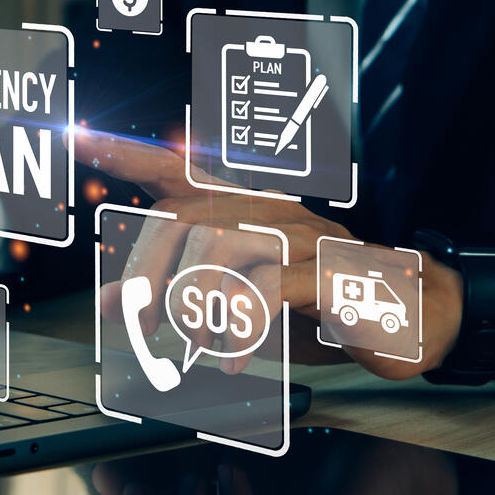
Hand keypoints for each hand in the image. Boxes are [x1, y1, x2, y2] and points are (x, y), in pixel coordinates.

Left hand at [77, 130, 462, 378]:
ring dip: (193, 301)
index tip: (83, 139)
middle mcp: (268, 210)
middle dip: (151, 276)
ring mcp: (302, 237)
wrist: (411, 311)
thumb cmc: (317, 302)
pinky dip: (241, 325)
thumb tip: (110, 304)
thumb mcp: (239, 299)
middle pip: (184, 219)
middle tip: (141, 326)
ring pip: (223, 245)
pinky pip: (272, 288)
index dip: (130, 154)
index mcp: (243, 208)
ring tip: (191, 343)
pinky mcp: (332, 273)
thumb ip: (175, 292)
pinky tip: (230, 356)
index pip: (177, 170)